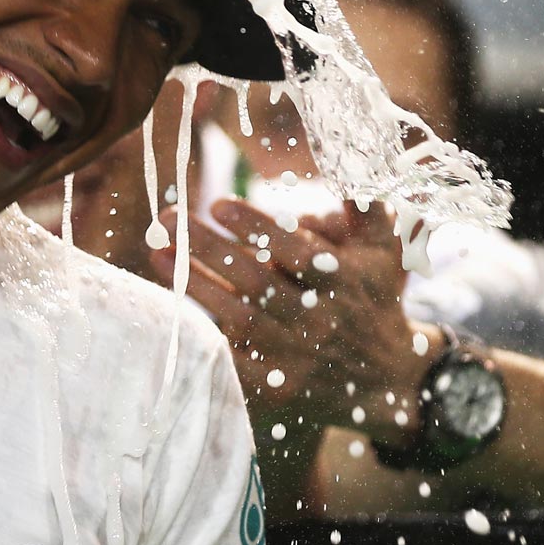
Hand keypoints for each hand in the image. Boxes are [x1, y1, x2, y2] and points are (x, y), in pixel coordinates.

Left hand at [152, 198, 435, 444]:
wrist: (386, 377)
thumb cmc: (376, 298)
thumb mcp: (384, 248)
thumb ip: (363, 204)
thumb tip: (344, 160)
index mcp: (342, 281)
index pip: (292, 250)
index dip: (254, 226)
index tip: (218, 204)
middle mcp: (318, 318)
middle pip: (254, 281)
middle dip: (207, 248)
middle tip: (168, 219)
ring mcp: (296, 355)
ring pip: (236, 316)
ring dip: (193, 283)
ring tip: (157, 253)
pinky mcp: (277, 385)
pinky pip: (232, 358)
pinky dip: (204, 333)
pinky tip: (173, 305)